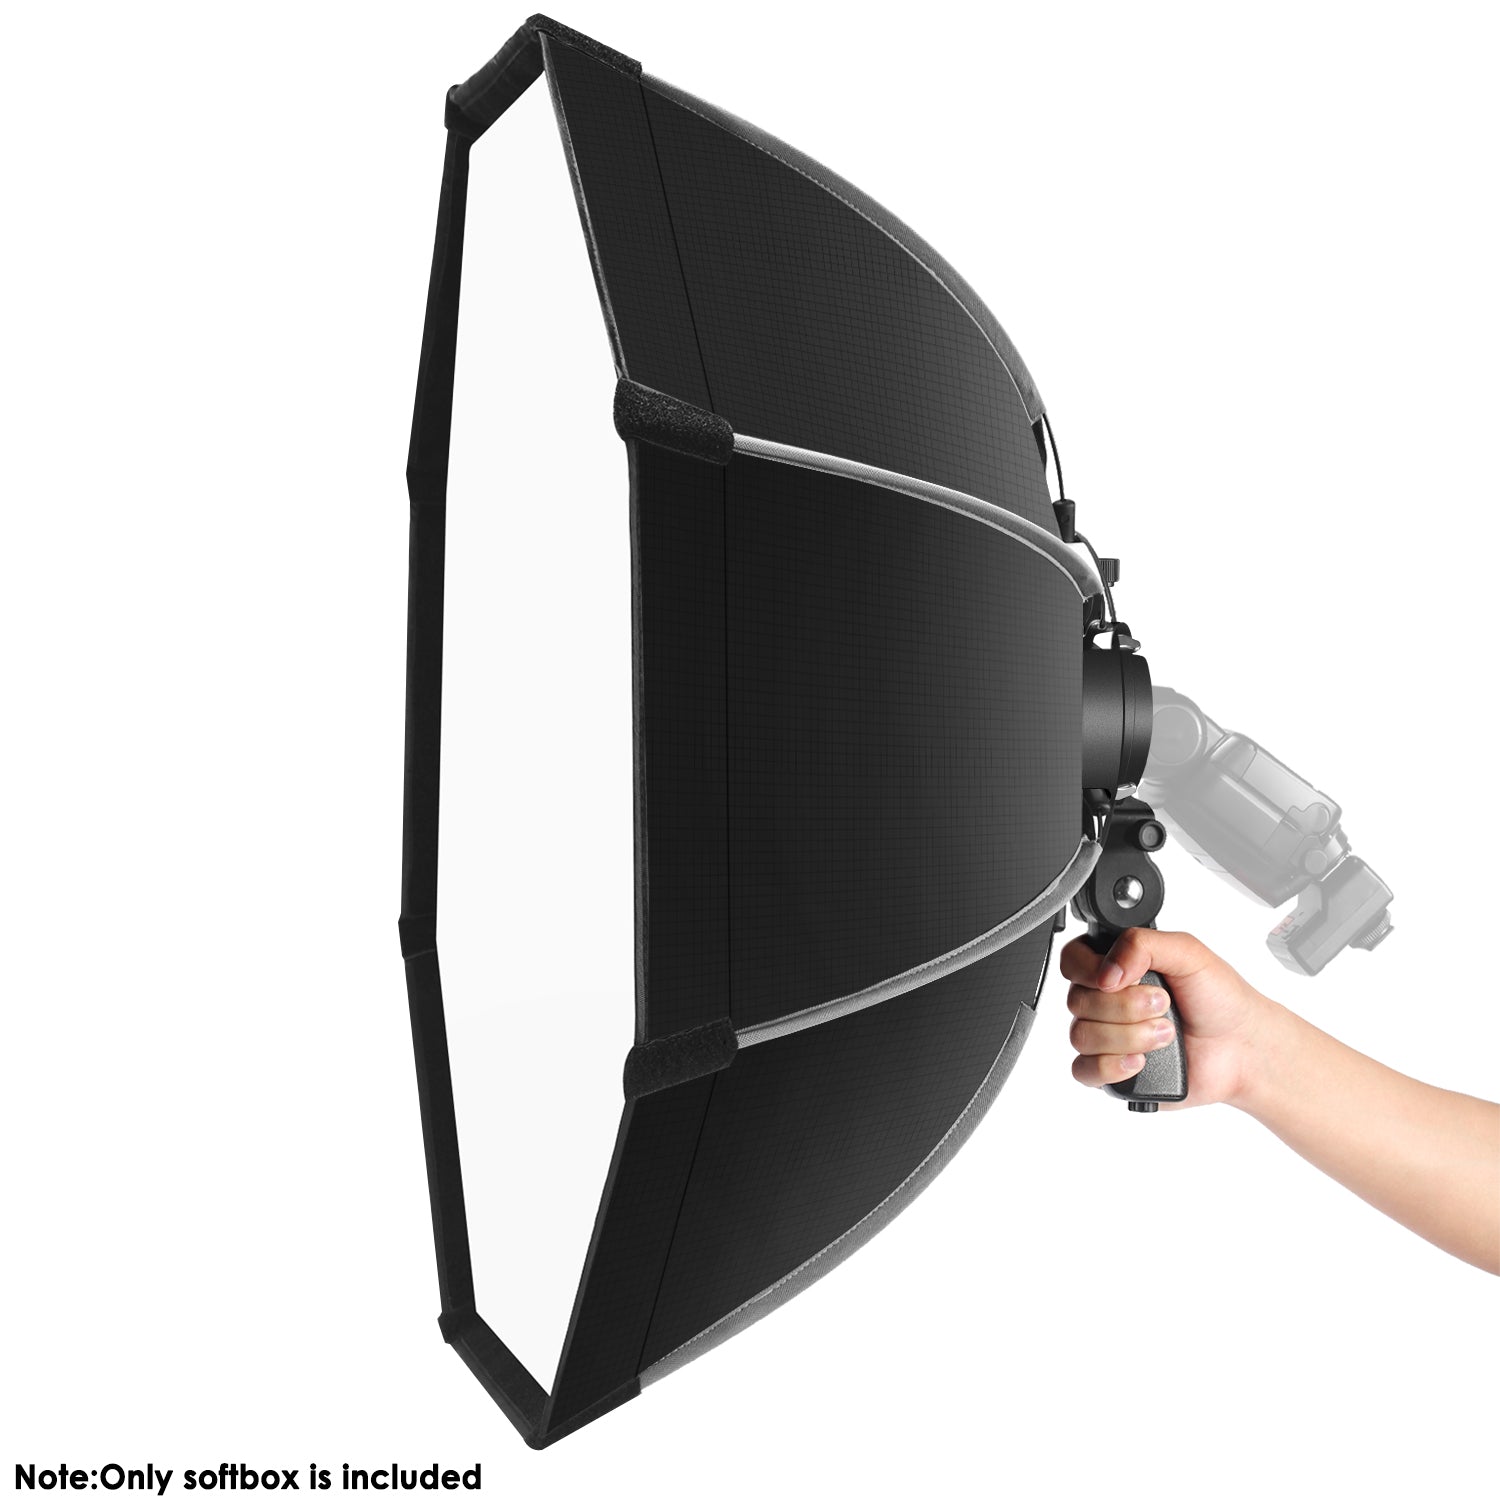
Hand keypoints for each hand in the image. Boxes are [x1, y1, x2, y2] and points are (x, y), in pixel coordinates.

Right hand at [1059, 929, 1272, 1108]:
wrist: (1243, 1048)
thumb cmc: (1220, 999)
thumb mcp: (1188, 952)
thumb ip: (1142, 943)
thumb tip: (1108, 970)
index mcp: (1116, 965)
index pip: (1072, 959)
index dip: (1089, 970)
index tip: (1121, 979)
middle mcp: (1105, 1000)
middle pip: (1077, 1001)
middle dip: (1125, 1007)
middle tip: (1163, 1005)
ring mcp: (1106, 1037)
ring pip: (1081, 1036)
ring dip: (1129, 1037)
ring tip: (1165, 1035)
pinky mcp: (1111, 1072)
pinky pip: (1084, 1070)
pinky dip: (1112, 1066)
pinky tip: (1141, 1061)